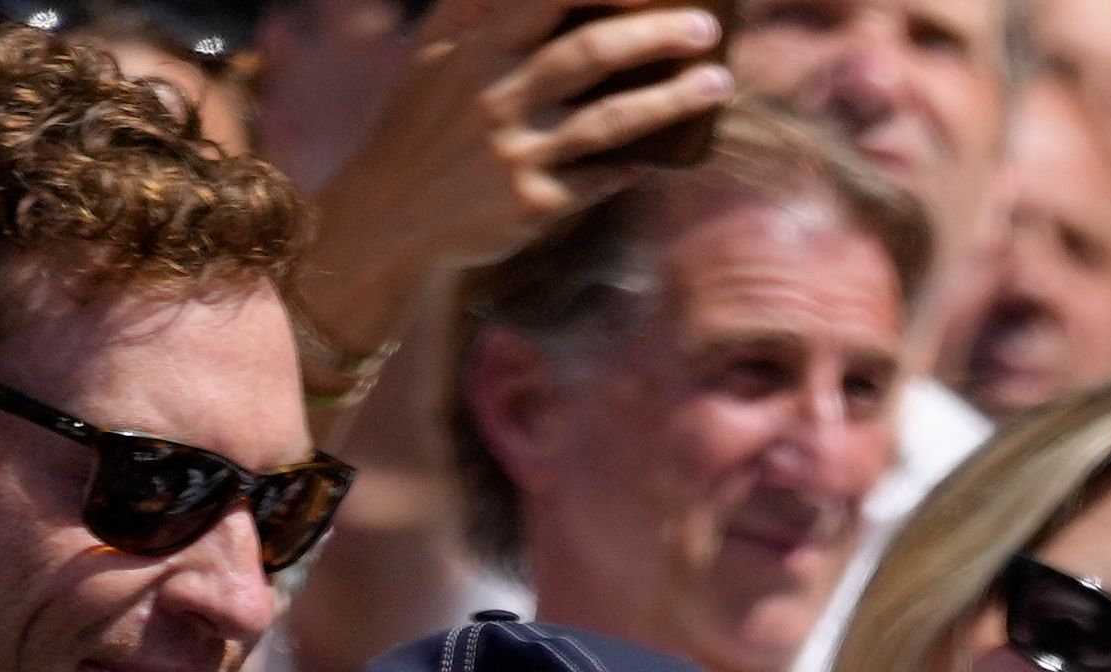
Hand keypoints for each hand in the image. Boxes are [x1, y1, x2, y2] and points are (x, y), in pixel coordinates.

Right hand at [296, 0, 732, 355]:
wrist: (391, 212)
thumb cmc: (428, 121)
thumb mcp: (436, 53)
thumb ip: (478, 8)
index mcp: (476, 46)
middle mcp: (496, 94)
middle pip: (590, 53)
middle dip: (655, 35)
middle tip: (706, 27)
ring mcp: (515, 151)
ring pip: (609, 120)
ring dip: (671, 100)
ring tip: (719, 83)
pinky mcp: (532, 204)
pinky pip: (600, 179)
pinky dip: (635, 166)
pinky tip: (663, 157)